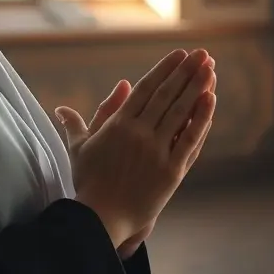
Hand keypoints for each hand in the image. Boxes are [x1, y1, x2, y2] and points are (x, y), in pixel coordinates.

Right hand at [56, 49, 215, 248]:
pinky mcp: (171, 170)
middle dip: (186, 71)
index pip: (146, 88)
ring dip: (197, 87)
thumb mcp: (79, 150)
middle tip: (201, 54)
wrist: (101, 219)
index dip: (164, 69)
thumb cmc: (88, 184)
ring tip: (210, 69)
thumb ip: (76, 125)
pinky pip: (190, 139)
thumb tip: (62, 109)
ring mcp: (157, 151)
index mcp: (118, 124)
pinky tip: (211, 100)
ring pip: (181, 112)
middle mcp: (139, 133)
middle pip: (167, 95)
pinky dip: (201, 118)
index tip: (179, 54)